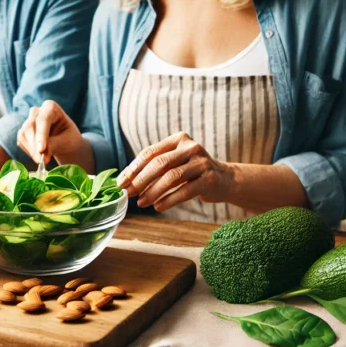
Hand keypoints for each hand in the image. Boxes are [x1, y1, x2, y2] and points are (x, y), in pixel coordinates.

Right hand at [17, 100, 83, 163]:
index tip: (41, 150)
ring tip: (42, 161)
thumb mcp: (67, 141)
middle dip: (35, 145)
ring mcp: (28, 121)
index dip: (41, 135)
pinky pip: (21, 142)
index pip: (43, 119)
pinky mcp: (23, 132)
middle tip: (40, 161)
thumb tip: (42, 153)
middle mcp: (37, 111)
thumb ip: (55, 144)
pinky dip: (29, 151)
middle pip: (30, 126)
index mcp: (51, 107)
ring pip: (24, 134)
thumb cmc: (69, 138)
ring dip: (31, 150)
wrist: (65, 142)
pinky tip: (38, 156)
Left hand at [119, 132, 233, 211]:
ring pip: (171, 177)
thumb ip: (155, 166)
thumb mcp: (176, 162)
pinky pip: (185, 191)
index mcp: (178, 139)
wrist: (225, 180)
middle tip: (128, 193)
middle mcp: (191, 147)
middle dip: (140, 180)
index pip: (150, 152)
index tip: (120, 182)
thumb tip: (125, 180)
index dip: (133, 168)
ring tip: (141, 203)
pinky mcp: (209, 179)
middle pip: (160, 164)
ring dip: (153, 192)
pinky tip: (158, 207)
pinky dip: (169, 200)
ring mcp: (202, 162)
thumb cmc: (192, 172)